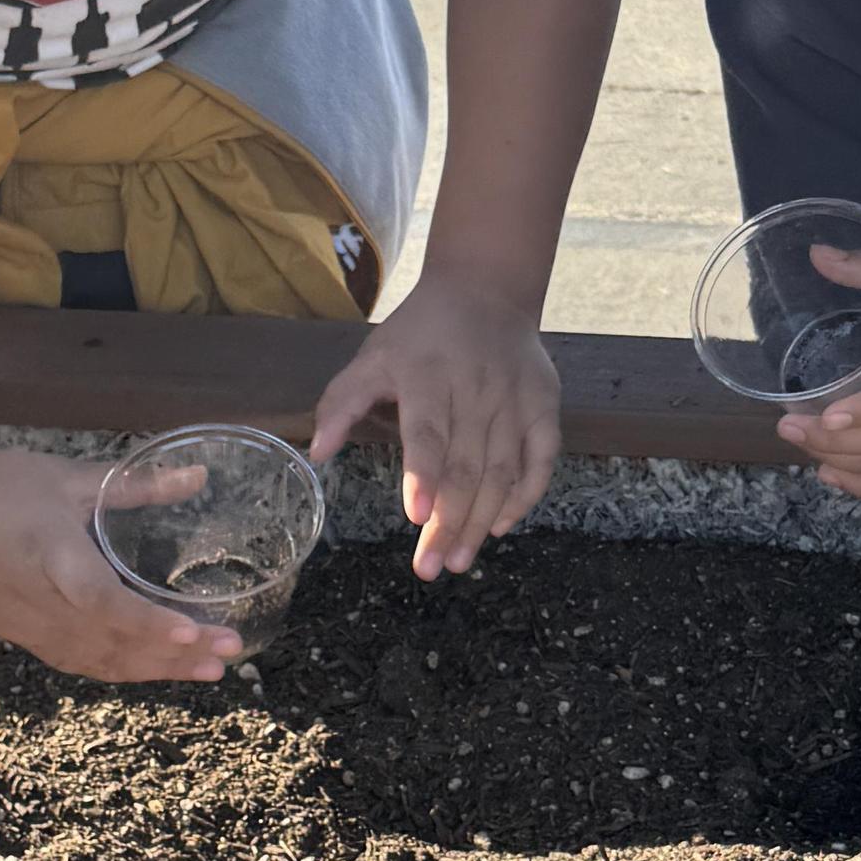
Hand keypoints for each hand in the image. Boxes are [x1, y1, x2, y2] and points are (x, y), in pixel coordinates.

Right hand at [0, 442, 240, 682]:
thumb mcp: (69, 478)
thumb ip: (137, 485)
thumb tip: (199, 475)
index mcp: (53, 558)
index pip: (104, 603)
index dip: (148, 623)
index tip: (193, 633)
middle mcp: (41, 604)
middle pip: (114, 644)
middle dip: (175, 655)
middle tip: (229, 656)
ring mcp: (27, 626)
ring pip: (99, 662)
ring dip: (155, 670)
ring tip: (206, 671)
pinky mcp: (17, 634)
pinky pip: (77, 662)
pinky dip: (119, 668)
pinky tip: (149, 668)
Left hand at [308, 274, 559, 579]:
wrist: (487, 291)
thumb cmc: (419, 334)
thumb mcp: (372, 357)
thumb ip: (341, 403)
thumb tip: (316, 454)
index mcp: (427, 377)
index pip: (428, 433)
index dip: (423, 476)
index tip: (415, 517)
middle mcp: (476, 391)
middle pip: (465, 467)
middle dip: (448, 523)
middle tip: (430, 569)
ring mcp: (515, 401)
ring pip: (502, 472)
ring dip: (481, 521)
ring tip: (459, 561)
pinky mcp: (544, 407)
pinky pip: (541, 460)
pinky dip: (525, 496)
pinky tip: (501, 526)